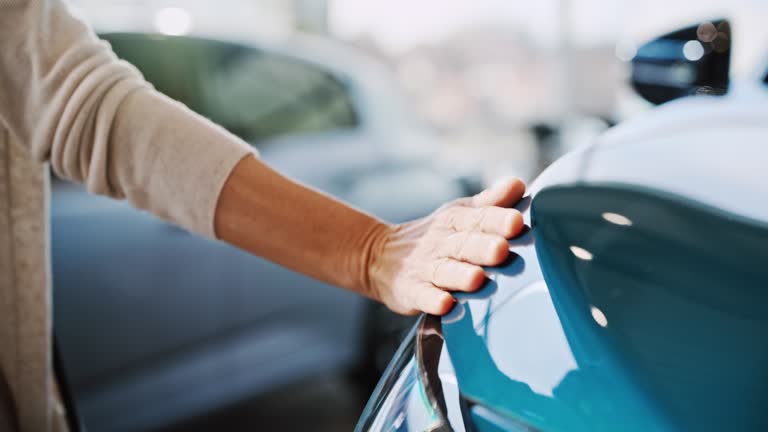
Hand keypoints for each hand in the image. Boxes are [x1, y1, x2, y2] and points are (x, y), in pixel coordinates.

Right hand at [367, 178, 525, 314]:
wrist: (380, 256)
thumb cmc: (435, 236)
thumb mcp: (459, 213)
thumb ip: (490, 203)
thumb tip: (519, 185)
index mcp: (455, 221)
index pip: (477, 218)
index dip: (497, 219)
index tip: (517, 221)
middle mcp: (440, 243)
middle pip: (463, 244)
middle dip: (482, 247)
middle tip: (501, 249)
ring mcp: (425, 268)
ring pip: (444, 271)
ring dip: (460, 275)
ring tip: (477, 278)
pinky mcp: (412, 292)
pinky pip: (422, 296)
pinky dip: (433, 300)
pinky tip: (445, 304)